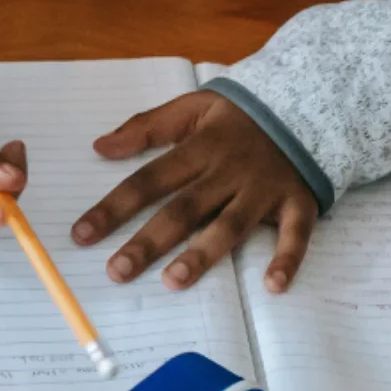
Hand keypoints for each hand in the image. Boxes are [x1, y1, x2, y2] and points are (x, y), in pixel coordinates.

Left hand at [70, 90, 318, 291]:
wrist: (307, 104)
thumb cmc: (239, 114)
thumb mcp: (191, 106)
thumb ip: (146, 127)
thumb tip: (100, 147)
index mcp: (200, 147)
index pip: (149, 180)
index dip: (114, 207)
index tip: (82, 234)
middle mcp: (229, 171)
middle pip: (183, 209)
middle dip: (149, 241)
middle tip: (117, 271)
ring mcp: (265, 189)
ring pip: (231, 225)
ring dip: (204, 254)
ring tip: (174, 281)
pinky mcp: (299, 203)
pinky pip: (295, 234)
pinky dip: (287, 258)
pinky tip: (273, 286)